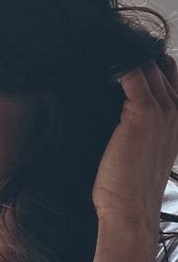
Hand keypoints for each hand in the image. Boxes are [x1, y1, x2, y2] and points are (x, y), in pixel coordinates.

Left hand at [92, 53, 177, 231]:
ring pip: (148, 64)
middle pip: (160, 62)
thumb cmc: (125, 185)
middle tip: (99, 51)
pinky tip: (96, 65)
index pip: (169, 71)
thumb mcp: (136, 149)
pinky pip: (133, 74)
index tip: (114, 57)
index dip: (144, 61)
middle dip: (132, 53)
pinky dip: (115, 65)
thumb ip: (132, 124)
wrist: (128, 210)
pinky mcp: (143, 113)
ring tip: (93, 53)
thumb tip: (106, 104)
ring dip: (122, 57)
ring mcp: (164, 109)